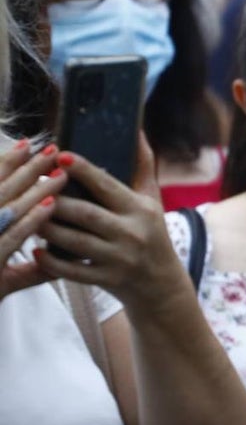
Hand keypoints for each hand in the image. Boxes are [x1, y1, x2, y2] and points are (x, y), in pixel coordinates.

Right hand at [0, 141, 66, 300]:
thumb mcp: (2, 280)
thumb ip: (30, 269)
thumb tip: (58, 258)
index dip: (5, 166)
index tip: (26, 145)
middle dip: (25, 169)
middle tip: (51, 148)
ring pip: (5, 210)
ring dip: (34, 189)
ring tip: (60, 174)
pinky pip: (9, 239)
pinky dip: (31, 221)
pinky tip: (51, 207)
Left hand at [35, 135, 188, 311]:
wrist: (160, 282)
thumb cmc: (151, 233)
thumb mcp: (152, 200)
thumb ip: (142, 167)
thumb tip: (137, 132)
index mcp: (141, 209)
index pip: (108, 186)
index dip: (84, 171)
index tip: (62, 156)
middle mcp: (131, 233)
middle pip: (85, 214)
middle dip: (56, 200)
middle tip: (32, 186)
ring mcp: (118, 258)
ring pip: (74, 241)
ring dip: (47, 228)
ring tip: (28, 214)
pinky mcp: (106, 279)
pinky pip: (72, 271)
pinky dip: (51, 261)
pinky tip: (36, 250)